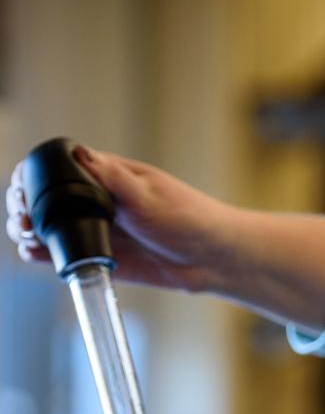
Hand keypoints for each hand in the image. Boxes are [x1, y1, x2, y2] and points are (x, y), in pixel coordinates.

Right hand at [5, 145, 231, 292]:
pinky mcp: (103, 258)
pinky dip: (46, 256)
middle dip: (25, 207)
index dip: (34, 177)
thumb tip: (79, 154)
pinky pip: (67, 255)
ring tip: (27, 239)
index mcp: (107, 176)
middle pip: (46, 199)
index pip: (58, 168)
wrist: (213, 259)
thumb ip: (112, 179)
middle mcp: (98, 201)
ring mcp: (98, 230)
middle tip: (23, 222)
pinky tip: (35, 255)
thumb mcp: (149, 195)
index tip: (24, 192)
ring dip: (30, 232)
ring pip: (51, 228)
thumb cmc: (190, 218)